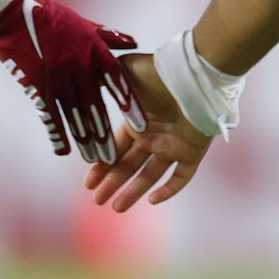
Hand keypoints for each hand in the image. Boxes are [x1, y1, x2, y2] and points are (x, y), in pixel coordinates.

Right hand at [0, 0, 145, 163]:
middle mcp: (79, 66)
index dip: (129, 105)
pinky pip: (49, 114)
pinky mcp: (37, 84)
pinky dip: (57, 133)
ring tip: (92, 160)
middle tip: (113, 158)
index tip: (142, 125)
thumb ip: (109, 37)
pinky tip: (63, 150)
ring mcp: (57, 77)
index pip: (117, 82)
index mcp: (93, 50)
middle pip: (95, 106)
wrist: (13, 12)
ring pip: (73, 115)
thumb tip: (133, 43)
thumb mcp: (85, 23)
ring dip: (83, 139)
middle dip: (104, 134)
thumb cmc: (51, 15)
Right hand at [84, 54, 213, 210]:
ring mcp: (173, 144)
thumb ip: (106, 79)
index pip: (116, 148)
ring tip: (115, 208)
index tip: (88, 182)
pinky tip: (152, 200)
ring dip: (133, 192)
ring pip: (150, 175)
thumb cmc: (159, 71)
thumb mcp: (125, 71)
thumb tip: (85, 79)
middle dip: (112, 183)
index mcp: (138, 120)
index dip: (102, 166)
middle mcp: (154, 135)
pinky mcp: (191, 151)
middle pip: (129, 165)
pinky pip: (181, 176)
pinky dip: (169, 190)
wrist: (193, 73)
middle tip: (96, 201)